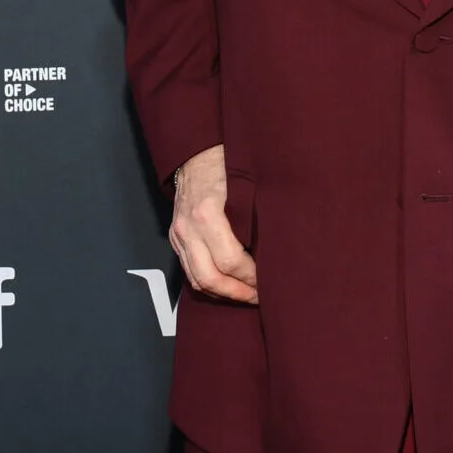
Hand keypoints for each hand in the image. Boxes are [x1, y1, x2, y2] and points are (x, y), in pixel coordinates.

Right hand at [169, 145, 257, 304]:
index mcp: (208, 214)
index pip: (230, 261)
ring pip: (196, 279)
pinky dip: (207, 282)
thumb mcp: (246, 188)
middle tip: (257, 297)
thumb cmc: (225, 166)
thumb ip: (256, 219)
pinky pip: (188, 270)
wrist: (195, 154)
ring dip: (221, 293)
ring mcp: (178, 234)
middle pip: (210, 278)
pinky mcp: (174, 238)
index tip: (267, 282)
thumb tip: (277, 250)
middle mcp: (188, 228)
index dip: (251, 277)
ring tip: (244, 294)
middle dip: (236, 293)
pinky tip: (226, 284)